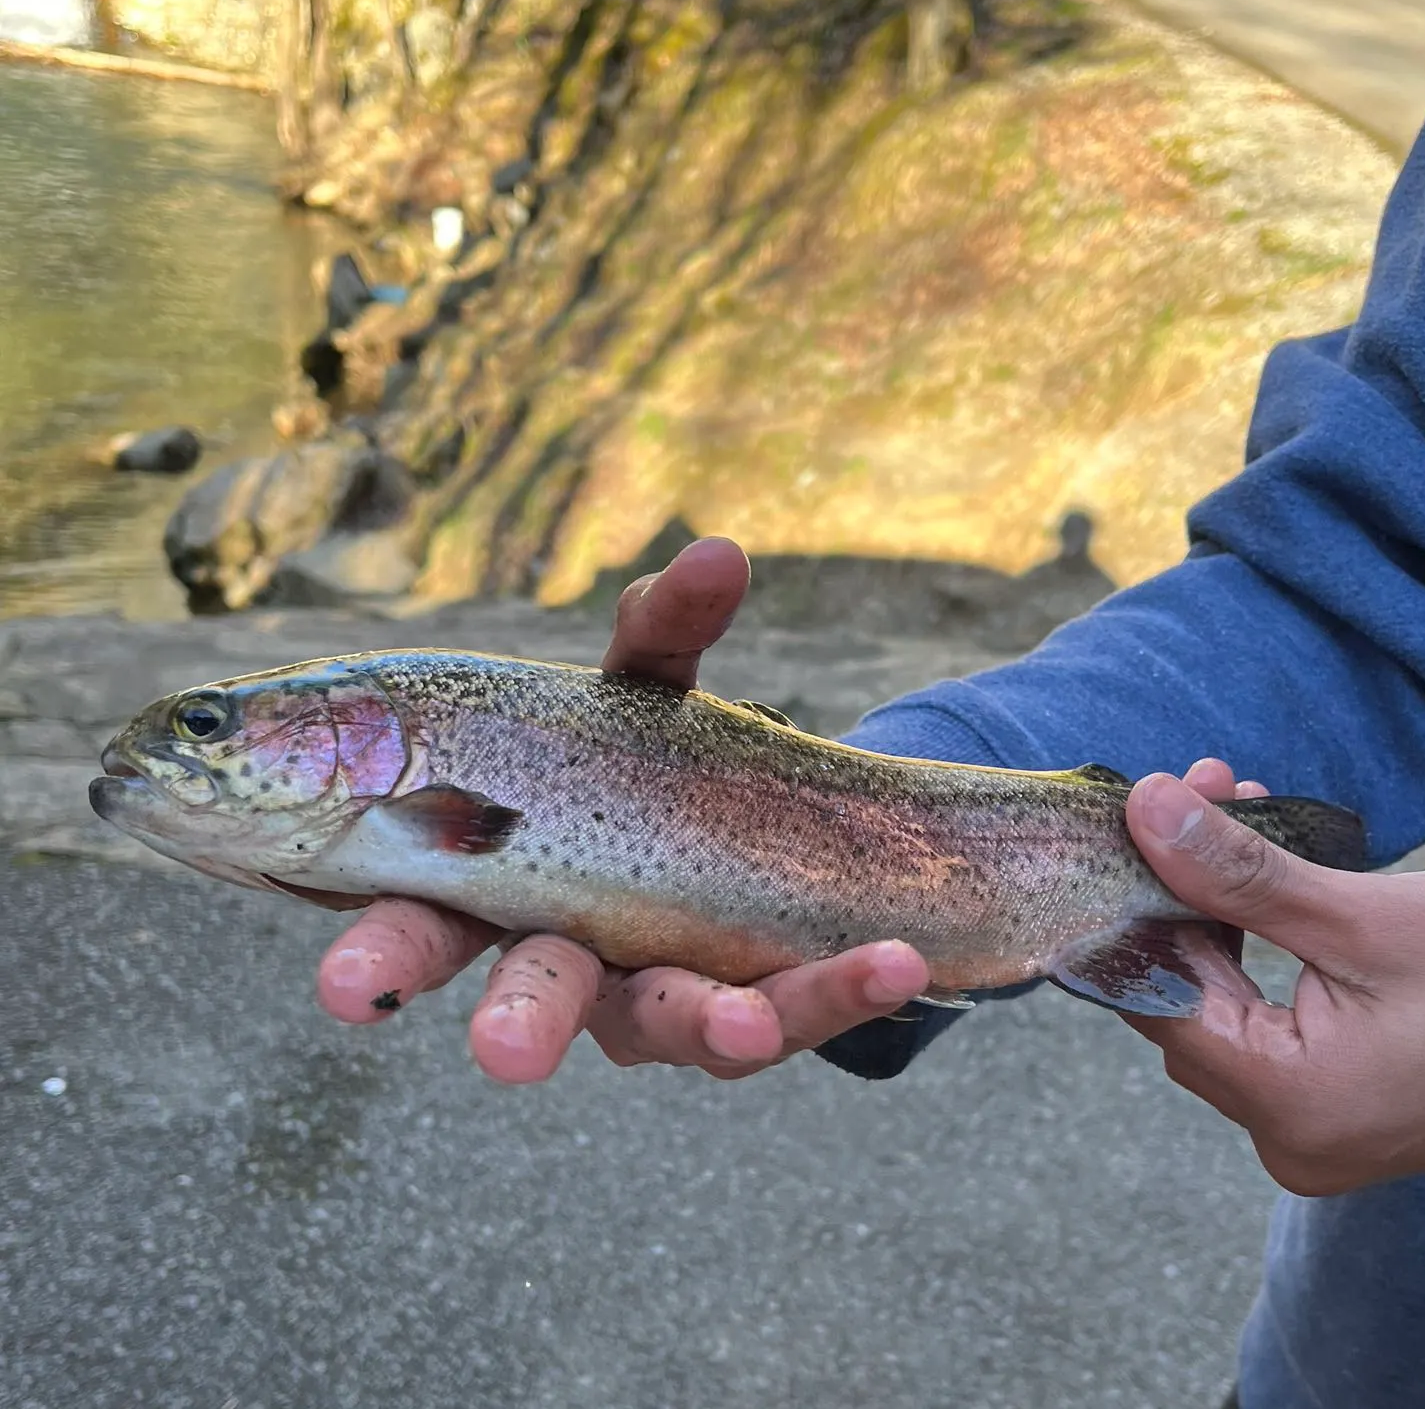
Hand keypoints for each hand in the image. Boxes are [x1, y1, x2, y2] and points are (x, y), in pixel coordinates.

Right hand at [316, 535, 930, 1081]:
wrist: (753, 837)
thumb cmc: (655, 768)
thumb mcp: (653, 694)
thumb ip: (664, 631)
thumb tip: (720, 553)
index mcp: (497, 877)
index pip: (419, 919)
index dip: (379, 955)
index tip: (344, 990)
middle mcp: (563, 951)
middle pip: (526, 993)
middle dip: (514, 1022)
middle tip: (503, 1057)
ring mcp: (653, 997)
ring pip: (666, 1022)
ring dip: (705, 1020)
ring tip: (744, 1020)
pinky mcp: (741, 1016)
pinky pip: (787, 1010)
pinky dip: (835, 986)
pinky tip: (894, 963)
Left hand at [1122, 764, 1424, 1195]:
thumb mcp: (1368, 915)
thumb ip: (1241, 871)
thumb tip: (1143, 808)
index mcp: (1291, 1105)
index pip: (1153, 1000)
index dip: (1126, 907)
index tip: (1120, 823)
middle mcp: (1288, 1133)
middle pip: (1181, 994)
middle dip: (1176, 887)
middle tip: (1190, 791)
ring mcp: (1310, 1124)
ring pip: (1217, 996)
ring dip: (1213, 901)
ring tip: (1226, 803)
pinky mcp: (1332, 1098)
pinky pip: (1259, 1013)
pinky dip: (1249, 938)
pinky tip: (1255, 863)